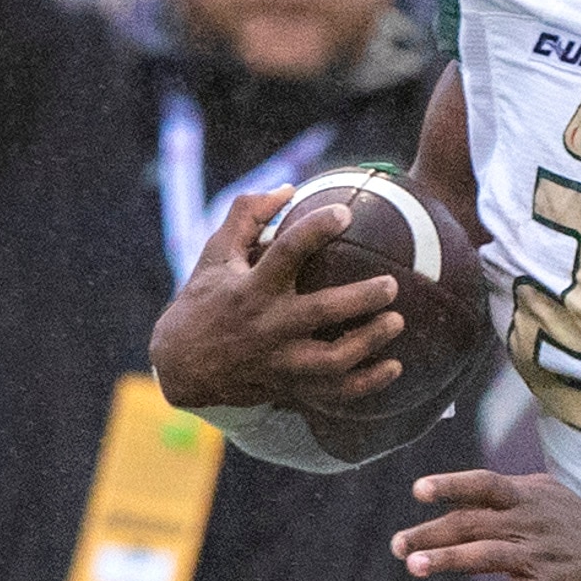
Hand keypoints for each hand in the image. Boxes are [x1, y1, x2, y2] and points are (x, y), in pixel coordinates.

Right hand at [148, 188, 403, 414]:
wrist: (183, 367)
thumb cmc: (204, 301)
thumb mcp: (215, 255)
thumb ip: (247, 216)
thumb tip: (288, 188)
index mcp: (250, 289)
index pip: (284, 253)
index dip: (315, 230)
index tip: (346, 213)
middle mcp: (268, 326)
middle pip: (321, 312)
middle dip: (361, 297)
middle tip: (392, 284)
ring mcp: (281, 361)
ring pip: (334, 358)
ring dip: (370, 341)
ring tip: (398, 321)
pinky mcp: (290, 387)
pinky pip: (336, 392)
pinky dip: (368, 382)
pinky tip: (394, 366)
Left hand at [394, 470, 580, 580]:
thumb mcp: (552, 499)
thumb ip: (511, 495)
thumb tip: (466, 493)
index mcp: (530, 500)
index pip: (484, 485)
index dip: (450, 485)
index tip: (418, 491)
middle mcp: (531, 525)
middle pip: (472, 523)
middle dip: (431, 533)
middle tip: (398, 546)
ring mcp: (540, 560)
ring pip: (485, 556)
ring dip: (447, 561)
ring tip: (413, 567)